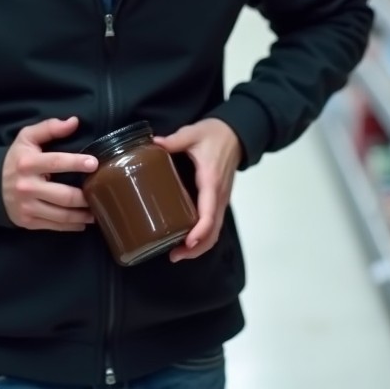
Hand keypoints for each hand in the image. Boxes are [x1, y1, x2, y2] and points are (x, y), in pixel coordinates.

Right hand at [2, 117, 98, 231]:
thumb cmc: (17, 159)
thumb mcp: (27, 138)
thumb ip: (50, 128)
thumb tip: (74, 121)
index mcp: (28, 163)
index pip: (56, 162)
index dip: (76, 163)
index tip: (94, 164)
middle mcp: (27, 187)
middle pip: (63, 195)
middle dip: (85, 197)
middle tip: (100, 193)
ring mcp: (27, 207)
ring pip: (62, 215)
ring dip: (82, 215)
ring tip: (96, 211)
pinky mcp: (28, 222)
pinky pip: (55, 226)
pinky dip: (72, 226)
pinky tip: (83, 222)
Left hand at [155, 118, 242, 261]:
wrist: (235, 133)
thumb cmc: (215, 134)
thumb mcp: (194, 133)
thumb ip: (175, 140)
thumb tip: (154, 144)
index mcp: (211, 181)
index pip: (209, 213)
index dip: (200, 231)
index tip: (187, 243)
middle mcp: (219, 195)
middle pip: (214, 229)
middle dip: (196, 247)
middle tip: (174, 256)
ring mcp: (221, 199)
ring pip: (216, 230)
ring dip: (200, 245)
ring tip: (177, 254)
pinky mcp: (219, 199)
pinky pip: (214, 223)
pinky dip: (203, 236)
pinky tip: (186, 239)